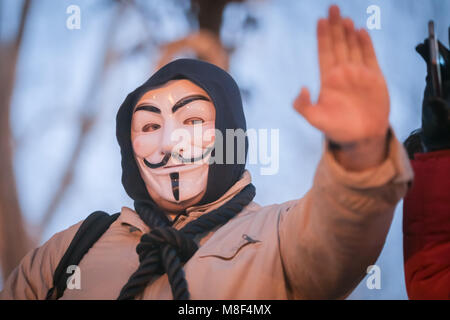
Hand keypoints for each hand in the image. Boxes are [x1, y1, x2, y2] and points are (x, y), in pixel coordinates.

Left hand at [293, 5, 389, 169]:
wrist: (362, 138)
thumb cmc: (337, 130)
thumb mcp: (316, 120)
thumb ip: (304, 106)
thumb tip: (302, 89)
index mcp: (328, 80)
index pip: (324, 52)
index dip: (322, 37)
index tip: (320, 20)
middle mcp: (343, 73)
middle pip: (338, 44)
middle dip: (335, 27)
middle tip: (332, 7)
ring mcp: (359, 74)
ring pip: (353, 47)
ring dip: (349, 33)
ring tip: (345, 18)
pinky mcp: (374, 78)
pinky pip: (370, 57)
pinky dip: (366, 45)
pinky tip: (362, 32)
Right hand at [416, 38, 449, 151]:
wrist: (438, 138)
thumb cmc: (446, 130)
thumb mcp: (446, 120)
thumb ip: (441, 110)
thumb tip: (433, 100)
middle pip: (448, 60)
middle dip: (441, 49)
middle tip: (430, 38)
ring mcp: (443, 83)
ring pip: (439, 63)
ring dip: (431, 52)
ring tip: (423, 43)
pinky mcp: (433, 86)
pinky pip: (430, 69)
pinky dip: (425, 59)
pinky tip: (420, 50)